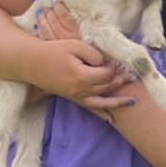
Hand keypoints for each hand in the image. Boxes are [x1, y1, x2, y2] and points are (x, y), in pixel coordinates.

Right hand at [33, 2, 137, 119]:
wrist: (32, 62)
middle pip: (106, 87)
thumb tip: (106, 63)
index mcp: (82, 76)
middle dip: (120, 82)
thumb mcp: (75, 46)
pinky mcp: (73, 98)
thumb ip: (93, 54)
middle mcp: (81, 89)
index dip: (115, 68)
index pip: (106, 74)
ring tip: (133, 101)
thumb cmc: (53, 51)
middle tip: (132, 77)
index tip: (120, 62)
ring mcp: (77, 96)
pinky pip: (90, 108)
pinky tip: (112, 120)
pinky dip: (102, 114)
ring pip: (102, 101)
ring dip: (118, 101)